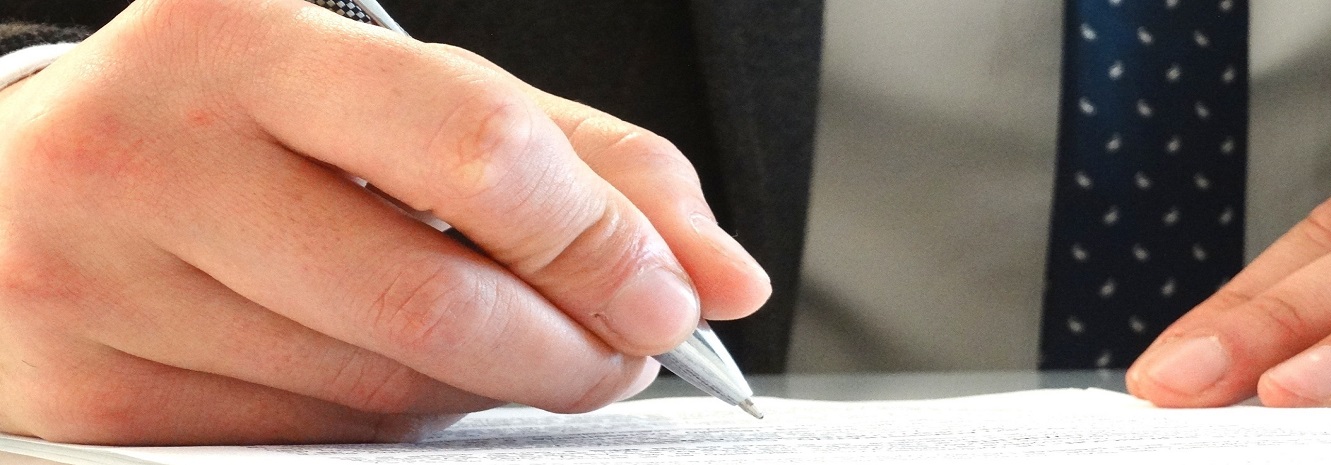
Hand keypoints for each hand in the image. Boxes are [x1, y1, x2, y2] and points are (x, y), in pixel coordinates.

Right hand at [0, 0, 769, 444]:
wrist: (18, 182)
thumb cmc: (240, 125)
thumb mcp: (401, 97)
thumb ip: (575, 162)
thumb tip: (718, 269)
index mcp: (243, 38)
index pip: (477, 151)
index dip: (604, 241)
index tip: (677, 293)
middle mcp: (151, 152)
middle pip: (435, 302)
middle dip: (571, 348)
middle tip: (620, 347)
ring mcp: (101, 285)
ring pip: (383, 393)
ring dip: (488, 386)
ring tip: (500, 343)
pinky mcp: (93, 399)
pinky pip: (313, 444)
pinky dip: (393, 421)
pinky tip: (387, 368)